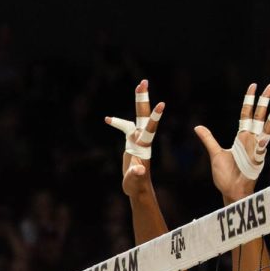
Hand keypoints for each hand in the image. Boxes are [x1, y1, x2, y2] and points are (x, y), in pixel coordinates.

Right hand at [105, 80, 163, 199]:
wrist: (138, 187)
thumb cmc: (136, 185)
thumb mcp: (135, 180)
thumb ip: (136, 174)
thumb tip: (139, 169)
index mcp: (143, 147)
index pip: (149, 129)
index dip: (154, 117)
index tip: (161, 104)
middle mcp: (141, 139)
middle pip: (142, 115)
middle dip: (143, 100)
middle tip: (144, 82)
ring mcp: (136, 140)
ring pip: (137, 117)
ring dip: (138, 102)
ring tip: (140, 86)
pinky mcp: (131, 143)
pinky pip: (125, 128)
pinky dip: (117, 123)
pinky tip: (107, 119)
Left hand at [196, 83, 269, 203]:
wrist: (231, 191)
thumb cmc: (225, 175)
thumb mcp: (215, 153)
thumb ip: (209, 139)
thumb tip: (198, 127)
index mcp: (242, 137)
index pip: (247, 114)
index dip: (250, 100)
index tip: (254, 85)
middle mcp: (251, 140)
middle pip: (259, 116)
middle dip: (265, 101)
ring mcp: (256, 149)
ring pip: (266, 129)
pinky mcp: (257, 161)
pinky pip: (261, 150)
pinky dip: (263, 144)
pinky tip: (264, 138)